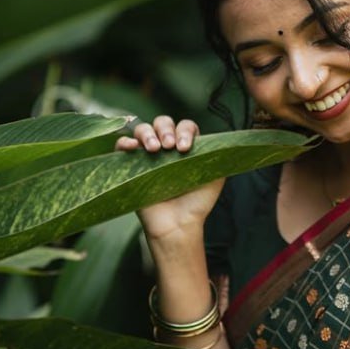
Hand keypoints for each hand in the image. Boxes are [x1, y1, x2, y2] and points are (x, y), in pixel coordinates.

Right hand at [115, 115, 223, 242]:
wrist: (178, 225)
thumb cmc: (196, 203)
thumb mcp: (215, 177)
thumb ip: (217, 157)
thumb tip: (227, 141)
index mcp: (186, 148)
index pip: (185, 126)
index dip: (185, 131)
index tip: (185, 148)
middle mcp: (167, 149)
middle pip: (163, 122)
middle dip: (166, 129)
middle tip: (170, 147)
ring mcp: (148, 156)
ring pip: (143, 130)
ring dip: (148, 133)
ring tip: (154, 149)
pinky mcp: (131, 166)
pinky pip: (122, 145)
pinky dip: (125, 141)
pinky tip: (132, 147)